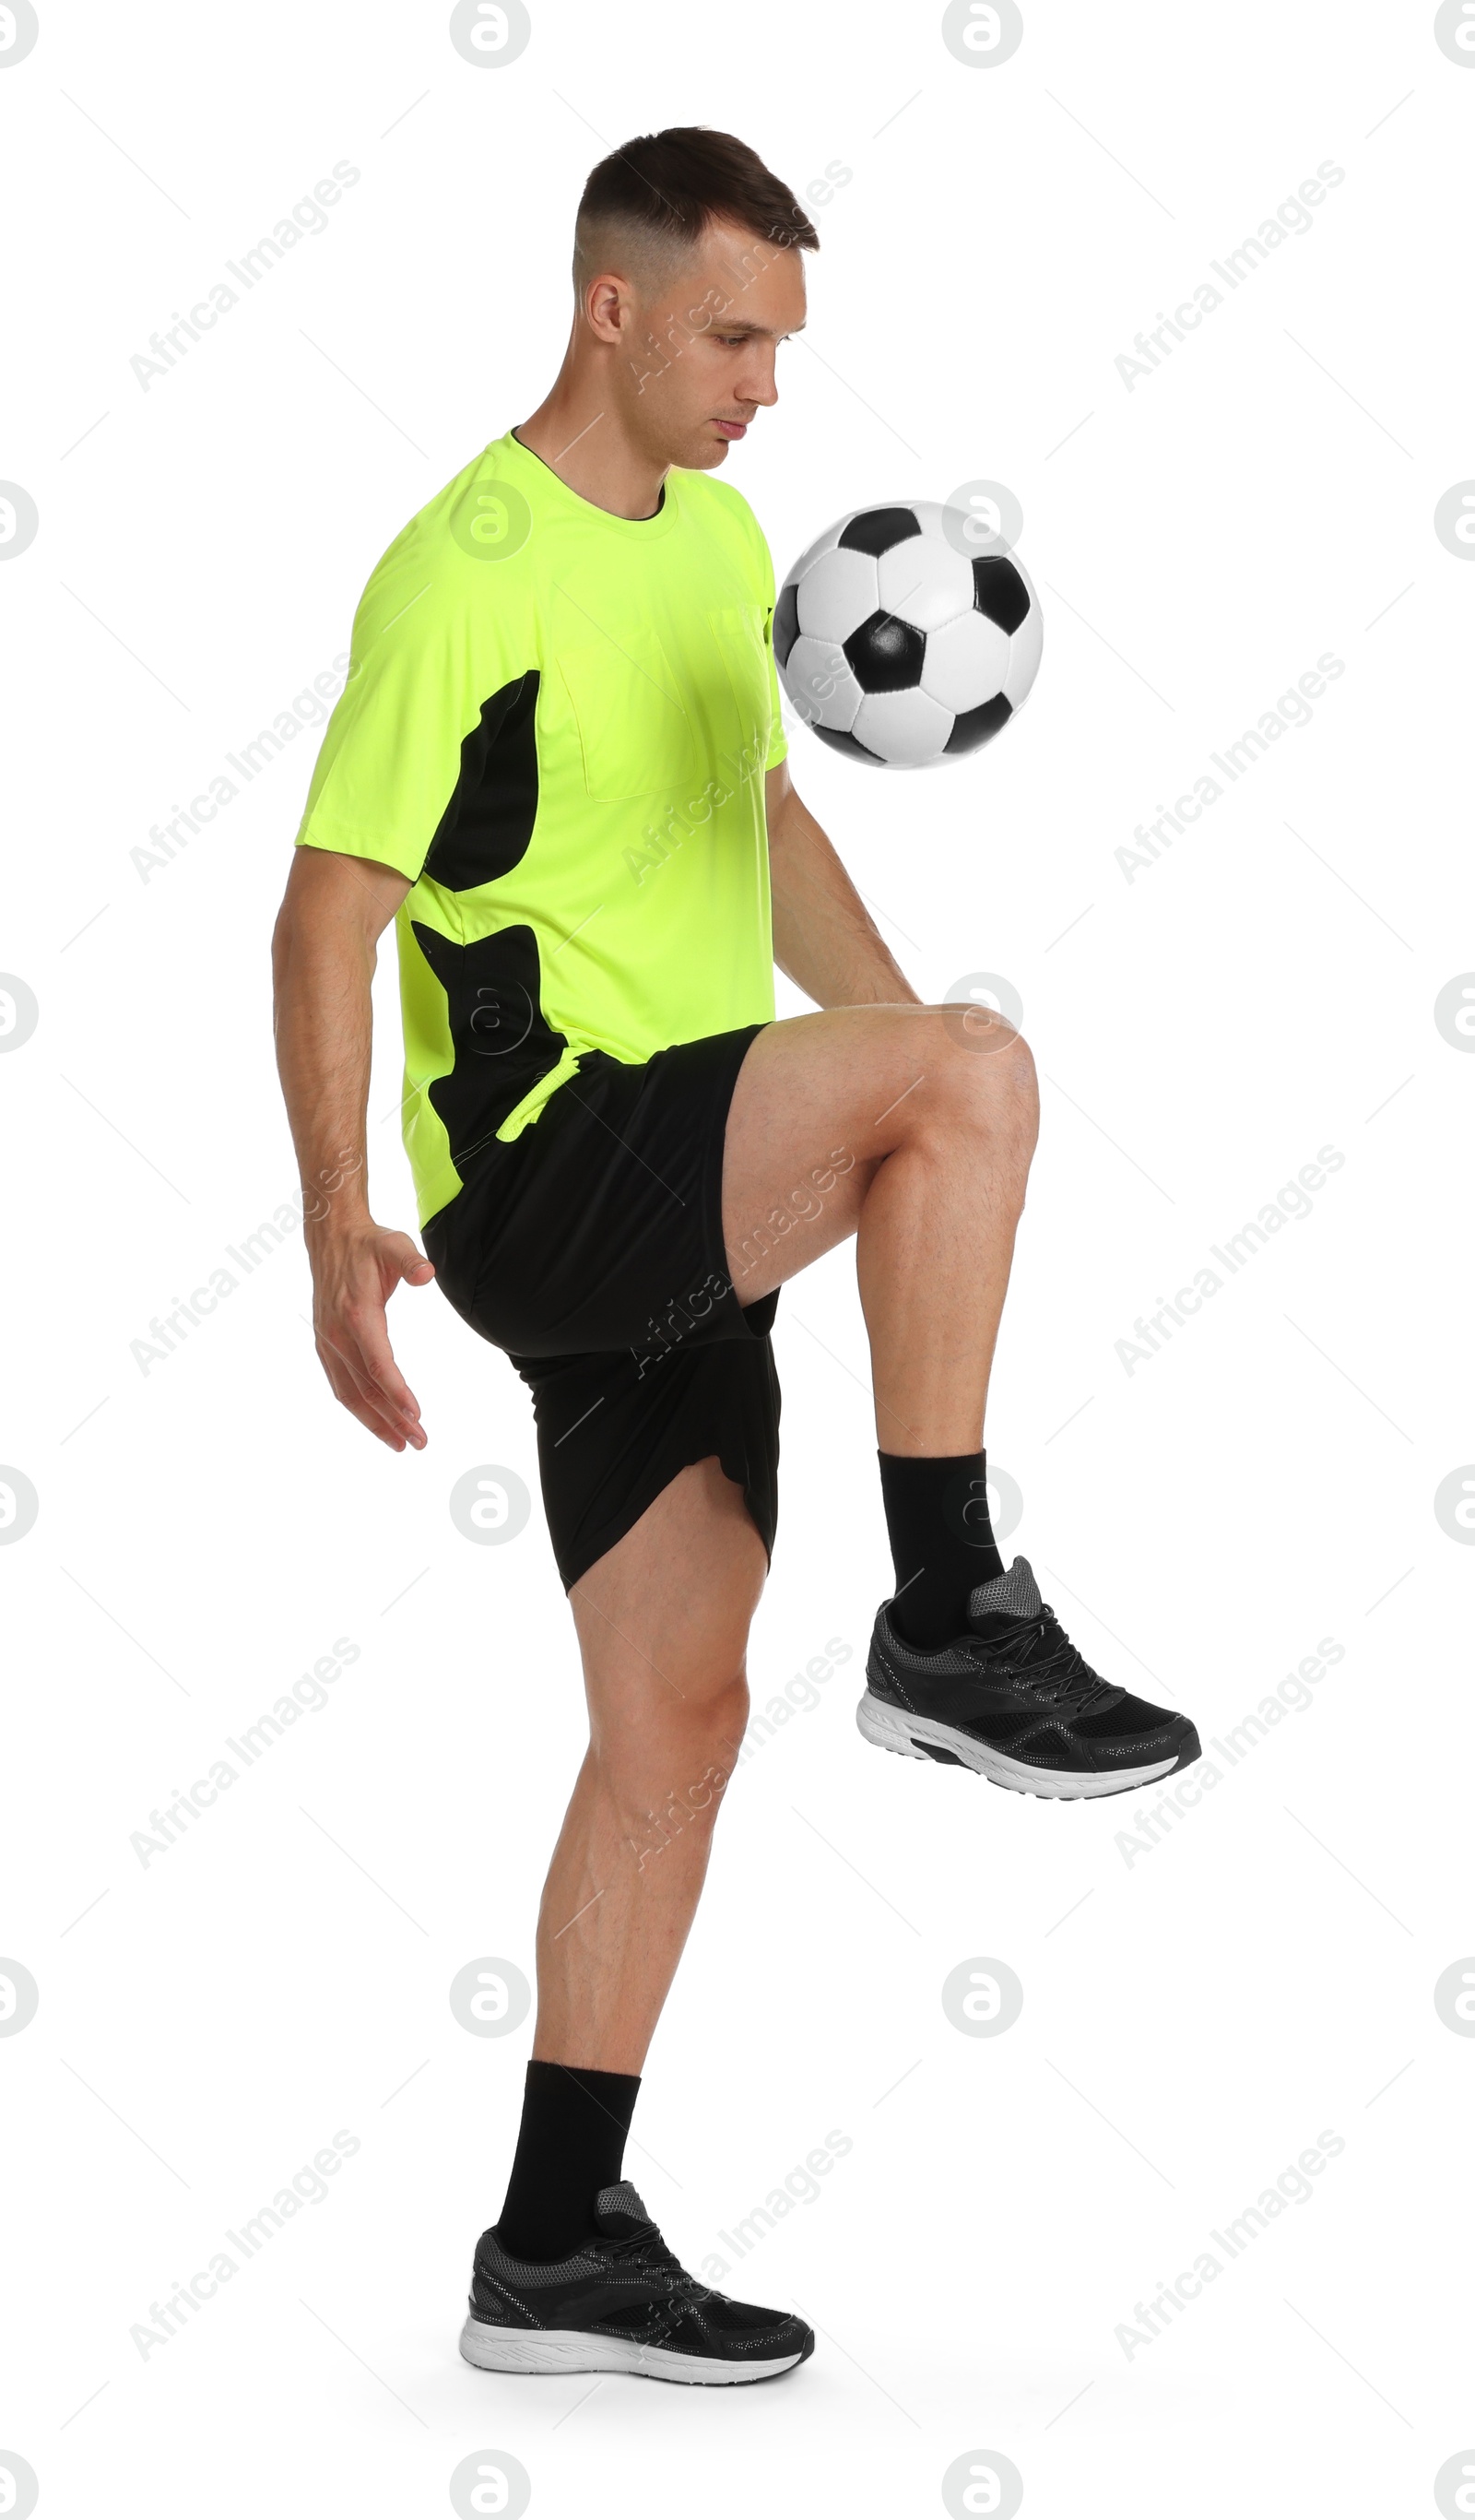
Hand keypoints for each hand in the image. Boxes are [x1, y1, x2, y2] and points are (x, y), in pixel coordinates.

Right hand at [309, 1221, 434, 1450]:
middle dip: (393, 1419)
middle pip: (367, 1388)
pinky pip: (340, 1385)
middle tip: (419, 1441)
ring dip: (375, 1422)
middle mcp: (338, 1334)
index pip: (378, 1363)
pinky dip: (358, 1408)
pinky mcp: (325, 1346)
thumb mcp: (394, 1245)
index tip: (416, 1414)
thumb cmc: (368, 1245)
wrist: (331, 1239)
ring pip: (351, 1393)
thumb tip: (426, 1274)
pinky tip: (376, 1423)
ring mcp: (328, 1343)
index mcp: (358, 1314)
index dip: (397, 1392)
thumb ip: (410, 1261)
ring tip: (401, 1444)